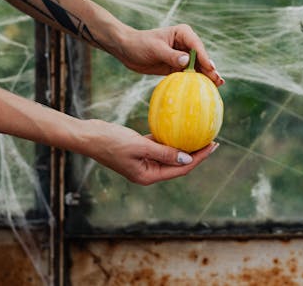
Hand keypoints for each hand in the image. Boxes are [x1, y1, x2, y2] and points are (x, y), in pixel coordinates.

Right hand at [84, 119, 218, 184]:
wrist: (87, 136)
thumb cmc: (110, 141)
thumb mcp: (139, 146)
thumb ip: (163, 152)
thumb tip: (188, 158)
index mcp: (148, 175)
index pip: (181, 168)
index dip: (199, 158)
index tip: (214, 145)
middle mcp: (148, 171)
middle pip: (179, 163)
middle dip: (196, 153)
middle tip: (213, 139)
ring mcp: (143, 161)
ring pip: (170, 154)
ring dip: (184, 145)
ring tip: (201, 134)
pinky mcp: (139, 150)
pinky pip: (159, 145)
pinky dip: (169, 138)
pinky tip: (179, 127)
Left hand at [116, 24, 224, 85]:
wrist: (127, 49)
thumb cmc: (140, 44)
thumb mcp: (155, 49)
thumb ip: (171, 55)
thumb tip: (187, 61)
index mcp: (183, 33)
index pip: (197, 46)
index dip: (205, 58)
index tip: (211, 68)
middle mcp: (186, 43)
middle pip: (201, 57)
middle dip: (210, 68)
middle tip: (218, 80)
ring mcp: (183, 55)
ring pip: (198, 67)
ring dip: (206, 75)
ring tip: (217, 85)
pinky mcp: (177, 66)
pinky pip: (189, 74)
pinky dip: (196, 80)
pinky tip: (204, 88)